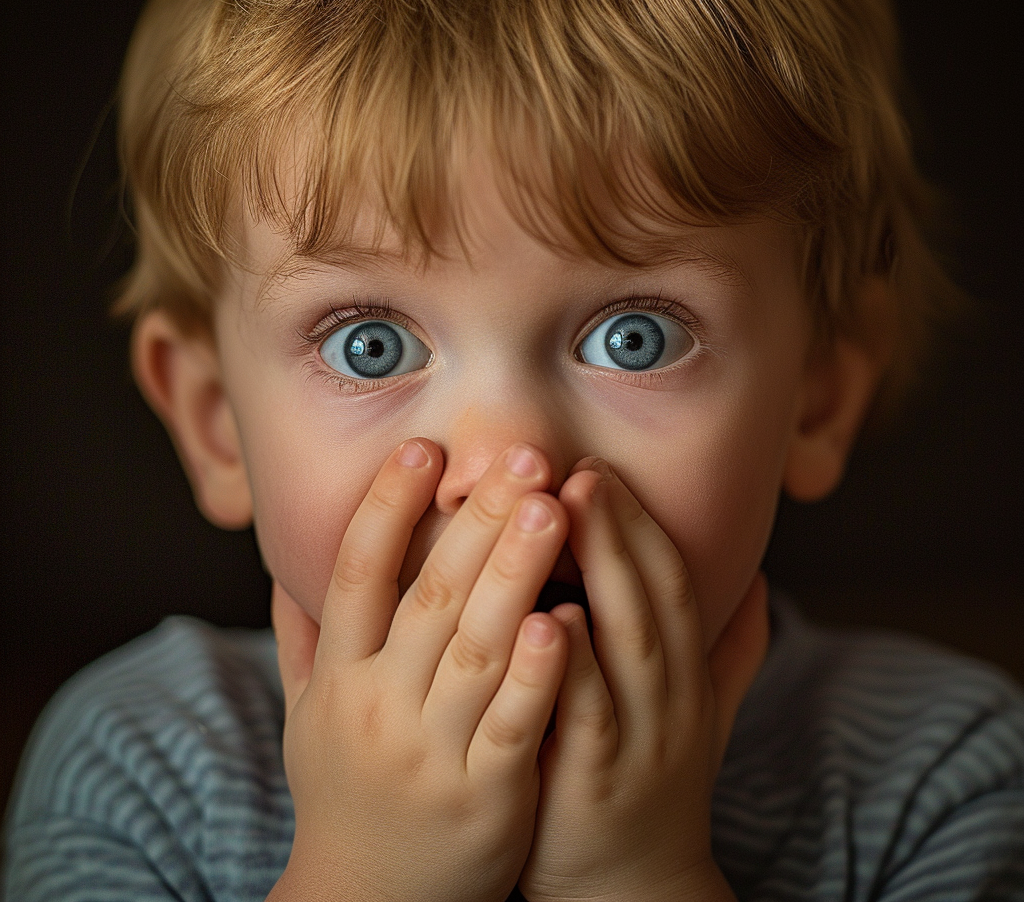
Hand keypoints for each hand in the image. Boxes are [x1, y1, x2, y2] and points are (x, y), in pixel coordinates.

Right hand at [267, 439, 571, 901]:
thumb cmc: (346, 790)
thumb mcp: (307, 715)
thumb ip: (300, 637)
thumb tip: (282, 564)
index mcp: (339, 678)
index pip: (357, 575)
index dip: (388, 507)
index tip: (423, 449)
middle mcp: (378, 706)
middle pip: (430, 598)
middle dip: (477, 522)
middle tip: (521, 458)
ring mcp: (431, 753)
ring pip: (476, 649)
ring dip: (514, 573)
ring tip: (552, 509)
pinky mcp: (485, 798)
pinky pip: (513, 725)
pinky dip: (535, 673)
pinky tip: (558, 621)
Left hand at [518, 460, 769, 901]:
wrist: (636, 895)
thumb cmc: (654, 787)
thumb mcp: (703, 717)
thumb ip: (730, 650)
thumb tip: (761, 582)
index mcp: (688, 678)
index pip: (674, 585)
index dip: (642, 525)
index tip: (601, 468)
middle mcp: (671, 702)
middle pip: (652, 601)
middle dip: (620, 529)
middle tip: (584, 467)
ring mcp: (637, 743)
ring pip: (628, 646)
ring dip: (601, 573)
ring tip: (564, 510)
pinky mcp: (593, 786)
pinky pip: (588, 716)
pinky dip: (574, 664)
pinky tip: (551, 614)